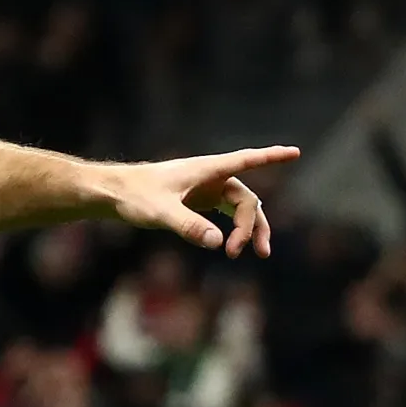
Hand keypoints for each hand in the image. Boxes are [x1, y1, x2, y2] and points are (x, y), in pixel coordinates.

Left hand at [107, 146, 300, 256]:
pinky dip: (232, 228)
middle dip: (252, 225)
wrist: (110, 194)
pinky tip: (230, 246)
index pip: (245, 160)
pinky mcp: (195, 201)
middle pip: (245, 199)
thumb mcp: (160, 212)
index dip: (271, 157)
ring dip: (247, 229)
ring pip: (237, 208)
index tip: (296, 152)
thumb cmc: (132, 196)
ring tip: (251, 254)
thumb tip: (218, 243)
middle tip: (249, 252)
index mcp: (205, 170)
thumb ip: (188, 226)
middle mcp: (208, 177)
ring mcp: (202, 189)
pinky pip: (223, 213)